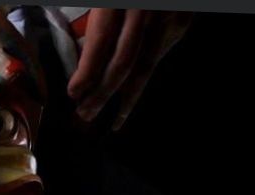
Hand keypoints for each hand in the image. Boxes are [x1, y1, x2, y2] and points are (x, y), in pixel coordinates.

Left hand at [67, 9, 192, 129]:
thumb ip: (99, 21)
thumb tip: (83, 66)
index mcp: (119, 0)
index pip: (102, 41)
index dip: (87, 71)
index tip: (73, 93)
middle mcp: (145, 10)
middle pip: (123, 61)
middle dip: (103, 93)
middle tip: (84, 114)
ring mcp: (167, 17)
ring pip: (144, 67)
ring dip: (125, 99)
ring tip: (110, 122)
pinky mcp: (181, 22)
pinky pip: (156, 58)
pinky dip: (140, 82)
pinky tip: (127, 101)